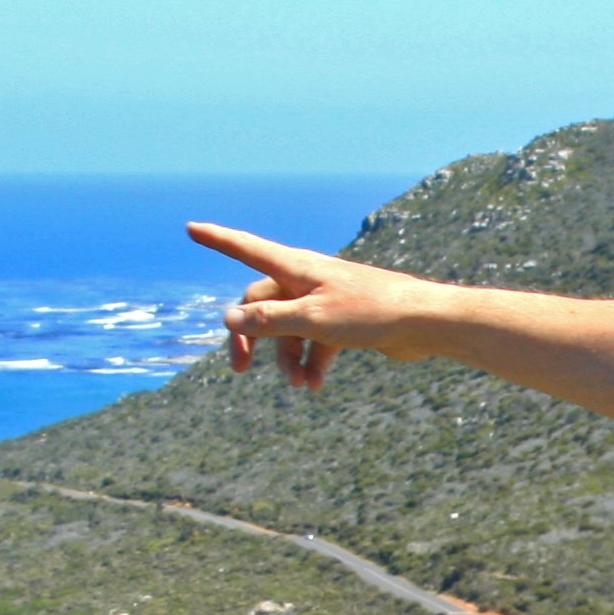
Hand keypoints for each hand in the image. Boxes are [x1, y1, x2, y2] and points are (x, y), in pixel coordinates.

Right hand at [189, 221, 443, 390]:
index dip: (217, 240)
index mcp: (295, 267)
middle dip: (250, 337)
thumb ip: (269, 321)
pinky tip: (315, 385)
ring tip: (298, 386)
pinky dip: (311, 362)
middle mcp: (306, 279)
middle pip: (260, 304)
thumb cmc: (369, 312)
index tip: (191, 228)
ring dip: (287, 358)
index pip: (245, 248)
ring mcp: (324, 299)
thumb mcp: (312, 319)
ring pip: (289, 329)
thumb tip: (228, 319)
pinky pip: (314, 342)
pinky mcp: (343, 320)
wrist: (422, 322)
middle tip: (239, 368)